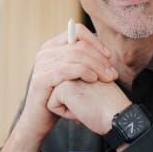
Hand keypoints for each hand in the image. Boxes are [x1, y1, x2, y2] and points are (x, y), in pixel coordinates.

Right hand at [0, 25, 116, 151]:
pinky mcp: (41, 79)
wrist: (40, 119)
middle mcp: (45, 52)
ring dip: (96, 66)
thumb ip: (84, 62)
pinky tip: (94, 79)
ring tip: (107, 78)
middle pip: (79, 45)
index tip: (109, 57)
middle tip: (112, 74)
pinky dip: (83, 71)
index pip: (77, 32)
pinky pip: (66, 69)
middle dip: (100, 59)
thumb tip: (106, 54)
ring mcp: (41, 64)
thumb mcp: (73, 76)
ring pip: (75, 56)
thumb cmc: (61, 97)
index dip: (96, 42)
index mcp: (53, 46)